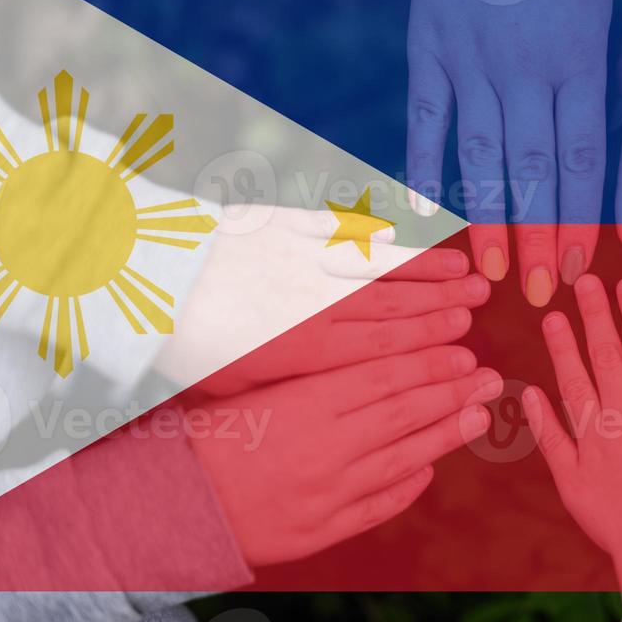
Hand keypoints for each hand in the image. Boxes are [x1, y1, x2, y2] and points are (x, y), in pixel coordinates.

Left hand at [157, 208, 488, 391]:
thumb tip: (337, 397)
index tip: (465, 343)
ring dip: (427, 272)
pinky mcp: (283, 224)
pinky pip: (343, 230)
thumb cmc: (179, 344)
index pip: (384, 348)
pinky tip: (408, 240)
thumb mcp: (234, 385)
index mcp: (304, 348)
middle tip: (482, 304)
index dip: (430, 345)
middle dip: (443, 306)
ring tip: (465, 273)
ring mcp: (302, 257)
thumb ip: (292, 385)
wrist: (139, 275)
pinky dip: (380, 237)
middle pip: (394, 307)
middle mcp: (314, 301)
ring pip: (379, 268)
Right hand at [191, 351, 502, 566]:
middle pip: (404, 414)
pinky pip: (377, 506)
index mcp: (304, 402)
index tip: (464, 351)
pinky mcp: (319, 531)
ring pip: (402, 459)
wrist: (163, 506)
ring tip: (479, 415)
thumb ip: (308, 371)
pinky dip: (407, 486)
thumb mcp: (249, 387)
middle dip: (453, 393)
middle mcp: (324, 448)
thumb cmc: (198, 433)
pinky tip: (429, 468)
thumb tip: (362, 347)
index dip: (430, 364)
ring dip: (446, 436)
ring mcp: (325, 494)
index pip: (384, 376)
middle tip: (490, 376)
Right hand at [406, 0, 610, 306]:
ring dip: (490, 220)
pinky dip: (422, 165)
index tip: (589, 269)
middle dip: (542, 239)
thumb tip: (605, 154)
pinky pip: (425, 117)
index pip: (586, 160)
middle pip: (537, 171)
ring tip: (491, 274)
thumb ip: (597, 78)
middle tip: (544, 296)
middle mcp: (526, 66)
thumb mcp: (603, 6)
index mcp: (579, 57)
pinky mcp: (428, 44)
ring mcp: (471, 57)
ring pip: (482, 156)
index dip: (587, 220)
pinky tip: (423, 211)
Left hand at [523, 275, 621, 590]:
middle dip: (596, 315)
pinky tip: (529, 391)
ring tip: (553, 317)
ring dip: (564, 349)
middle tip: (584, 281)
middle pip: (608, 356)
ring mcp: (597, 448)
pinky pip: (553, 441)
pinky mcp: (575, 479)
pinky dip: (540, 415)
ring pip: (576, 387)